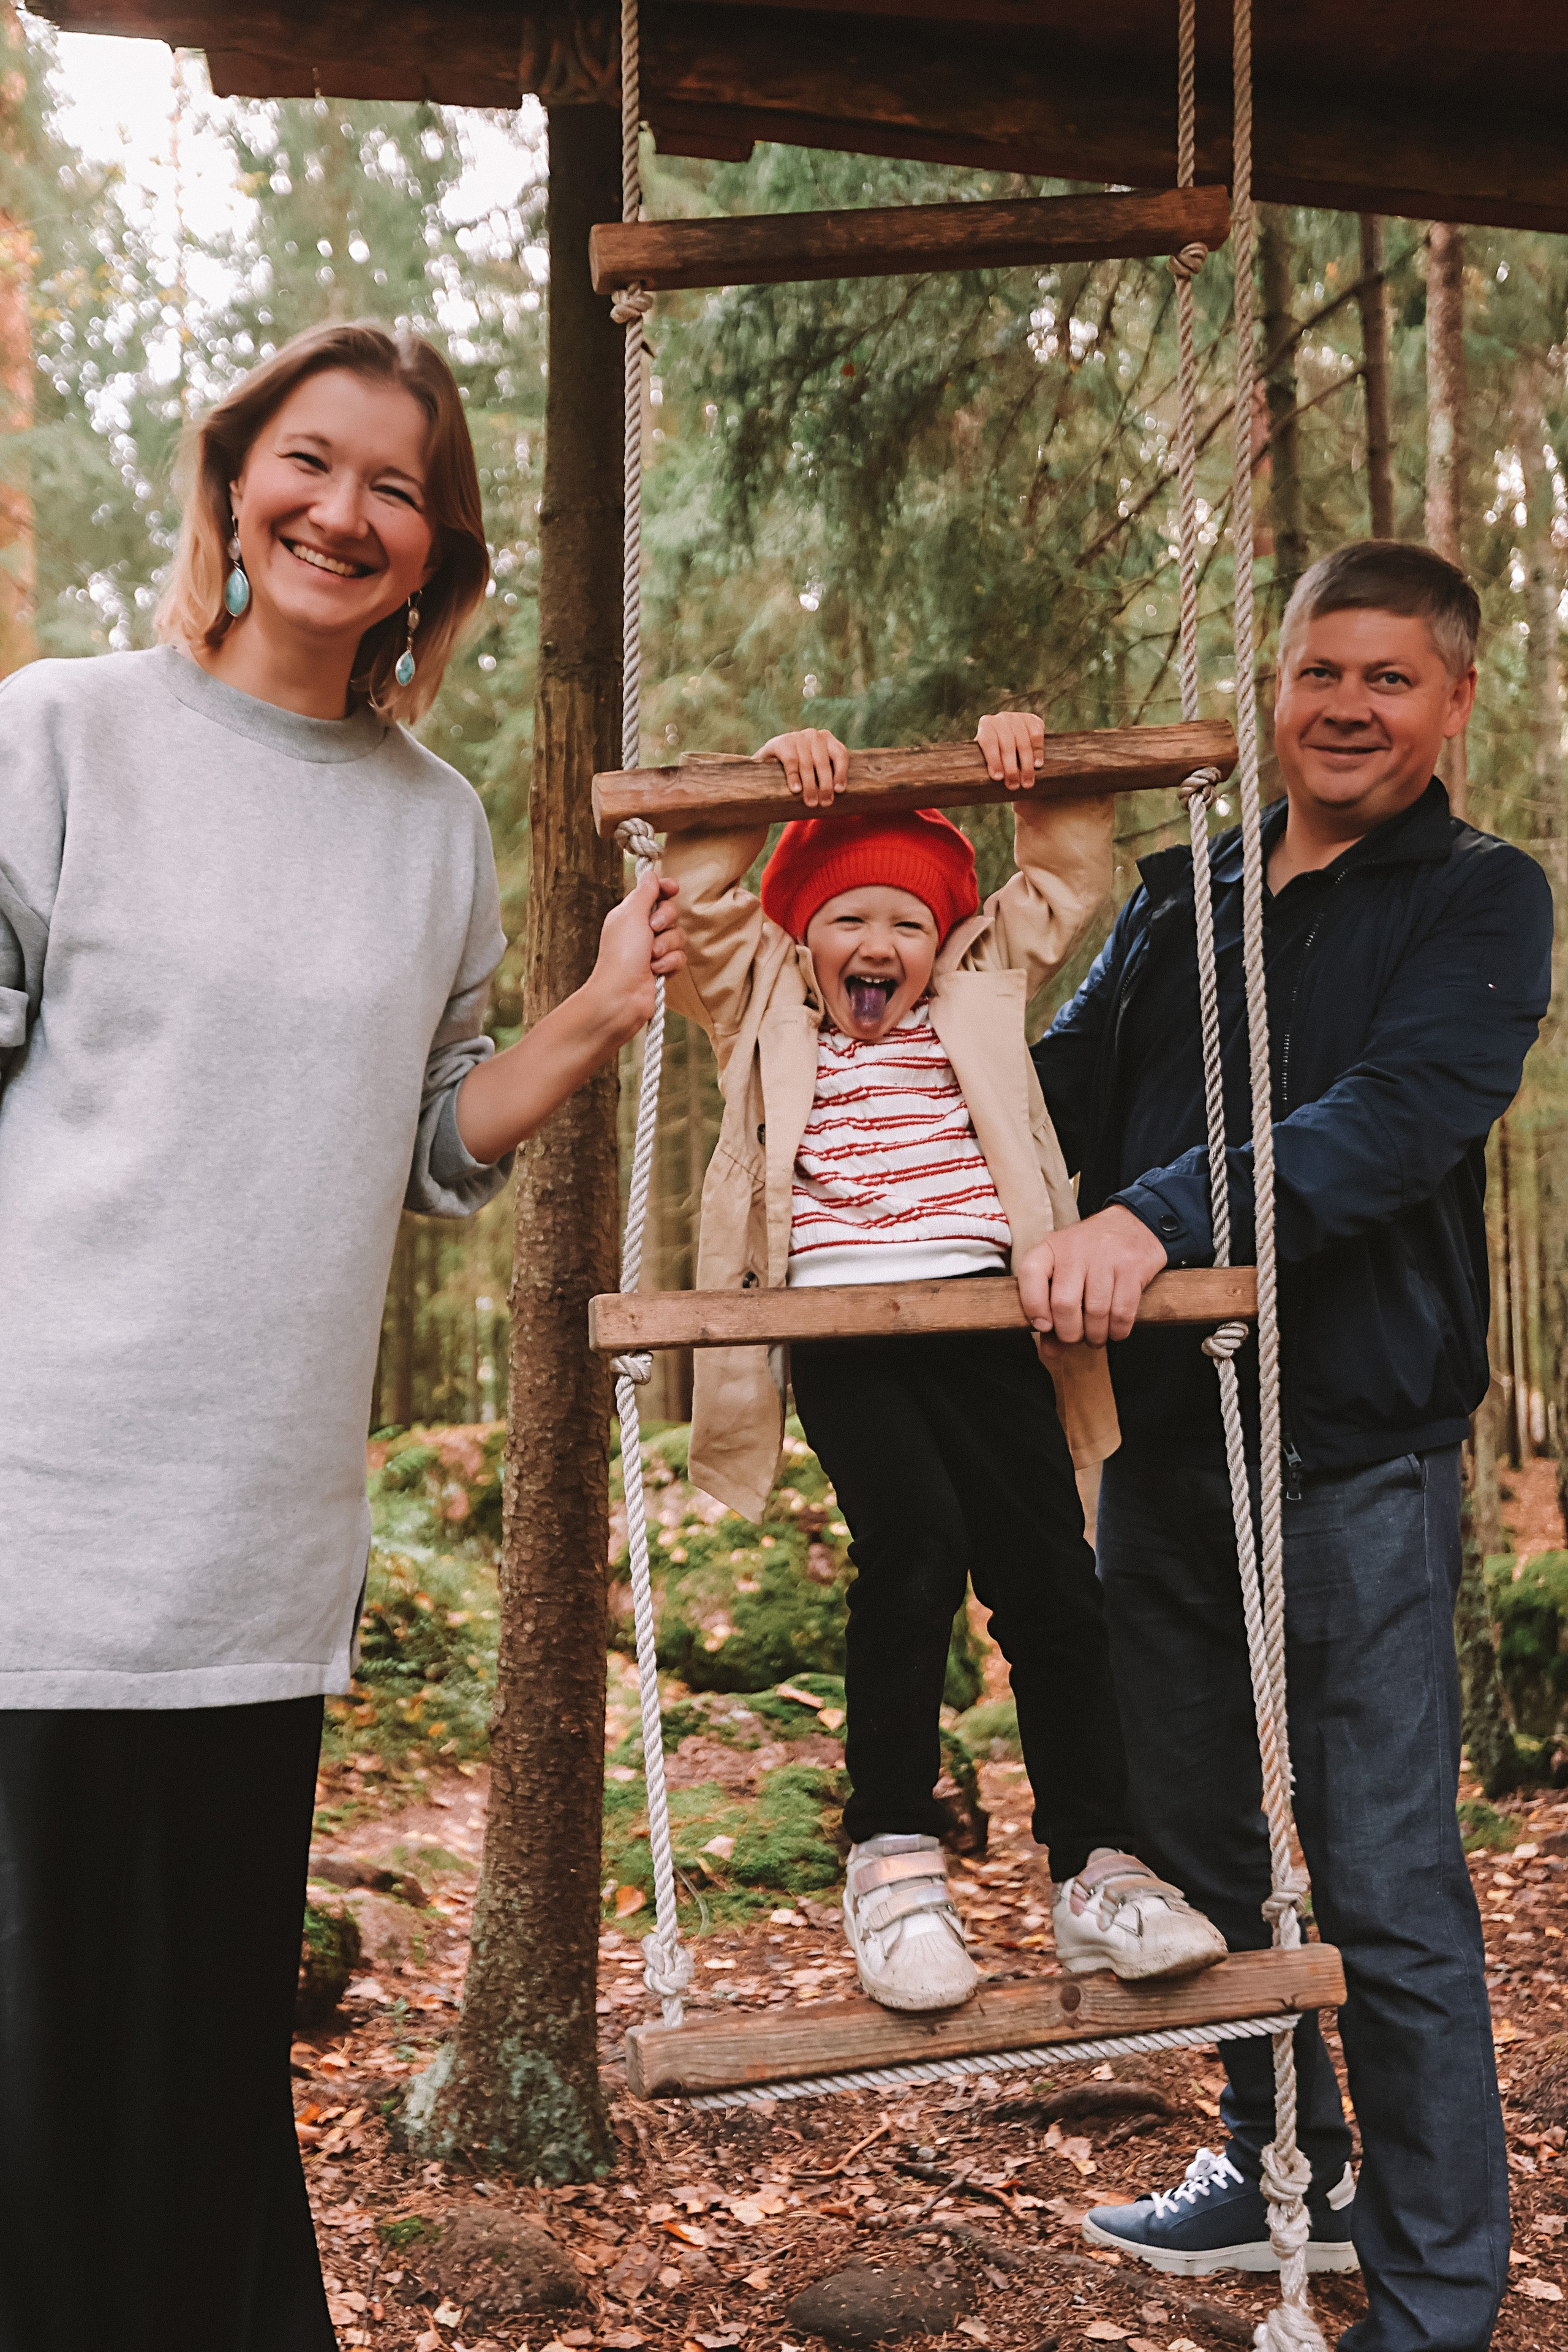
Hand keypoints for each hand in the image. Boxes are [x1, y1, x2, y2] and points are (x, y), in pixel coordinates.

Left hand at [586, 873, 685, 1043]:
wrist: (622, 996)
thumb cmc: (622, 955)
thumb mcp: (631, 915)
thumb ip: (645, 893)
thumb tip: (651, 874)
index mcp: (630, 914)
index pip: (654, 892)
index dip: (665, 889)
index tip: (672, 889)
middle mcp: (641, 930)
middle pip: (670, 912)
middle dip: (666, 921)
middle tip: (652, 929)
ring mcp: (652, 950)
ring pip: (678, 936)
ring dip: (667, 946)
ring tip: (651, 957)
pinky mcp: (662, 968)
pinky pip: (680, 957)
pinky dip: (669, 963)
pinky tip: (656, 971)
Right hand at [757, 728, 847, 808]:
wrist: (769, 758)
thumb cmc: (799, 767)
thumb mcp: (815, 767)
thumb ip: (827, 775)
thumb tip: (838, 795)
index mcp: (827, 740)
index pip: (840, 755)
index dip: (841, 773)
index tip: (839, 790)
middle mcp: (814, 736)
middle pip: (823, 763)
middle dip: (825, 786)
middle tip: (825, 803)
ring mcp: (798, 737)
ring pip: (807, 765)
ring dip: (810, 786)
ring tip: (811, 802)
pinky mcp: (782, 742)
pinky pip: (791, 762)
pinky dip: (794, 777)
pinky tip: (796, 790)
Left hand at [976, 710, 1044, 790]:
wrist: (1010, 738)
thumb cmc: (994, 753)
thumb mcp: (984, 755)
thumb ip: (983, 764)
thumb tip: (982, 782)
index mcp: (986, 725)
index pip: (989, 742)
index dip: (993, 760)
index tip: (997, 778)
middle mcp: (1002, 718)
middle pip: (1007, 744)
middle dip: (1011, 768)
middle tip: (1013, 786)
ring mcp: (1018, 718)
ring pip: (1024, 743)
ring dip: (1026, 766)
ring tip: (1027, 783)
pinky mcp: (1033, 720)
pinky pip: (1037, 736)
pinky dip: (1038, 752)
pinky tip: (1037, 765)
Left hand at [1016, 1205, 1168, 1353]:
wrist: (1132, 1224)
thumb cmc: (1090, 1255)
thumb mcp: (1064, 1270)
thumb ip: (1052, 1311)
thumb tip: (1050, 1352)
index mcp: (1051, 1248)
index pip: (1030, 1275)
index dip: (1033, 1306)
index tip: (1043, 1326)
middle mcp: (1076, 1250)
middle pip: (1064, 1304)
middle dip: (1069, 1333)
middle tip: (1076, 1337)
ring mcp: (1106, 1257)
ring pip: (1095, 1312)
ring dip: (1095, 1335)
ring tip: (1096, 1337)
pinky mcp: (1133, 1267)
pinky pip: (1122, 1311)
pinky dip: (1117, 1330)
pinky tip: (1115, 1329)